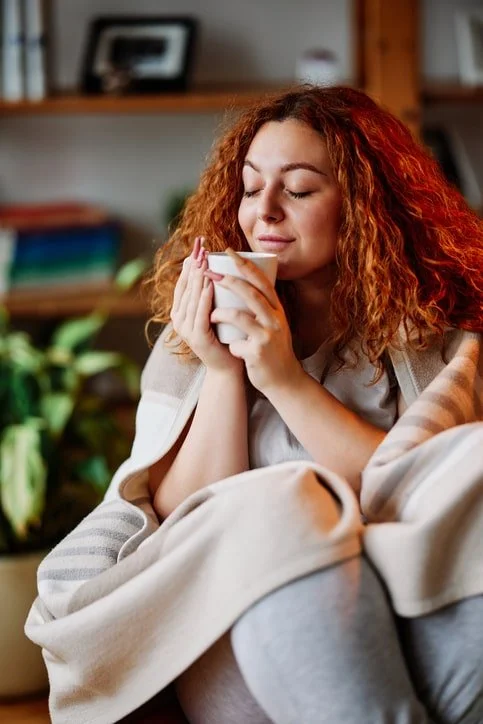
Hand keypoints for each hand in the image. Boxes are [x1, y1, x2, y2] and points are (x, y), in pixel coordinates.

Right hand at [170, 238, 242, 373]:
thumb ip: (211, 293)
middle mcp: (179, 319)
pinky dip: (204, 298)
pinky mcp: (197, 337)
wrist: (229, 367)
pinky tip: (210, 284)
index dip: (191, 261)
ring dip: (199, 277)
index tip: (199, 243)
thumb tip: (216, 267)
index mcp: (181, 311)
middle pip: (186, 286)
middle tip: (201, 245)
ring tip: (205, 259)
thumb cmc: (226, 336)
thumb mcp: (216, 310)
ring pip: (192, 298)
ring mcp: (186, 329)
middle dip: (194, 264)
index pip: (184, 281)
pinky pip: (200, 313)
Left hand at [208, 248, 301, 392]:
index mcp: (276, 309)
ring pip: (240, 317)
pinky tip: (233, 350)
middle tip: (209, 272)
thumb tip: (238, 283)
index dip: (244, 264)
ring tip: (211, 316)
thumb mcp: (272, 323)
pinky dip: (232, 347)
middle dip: (228, 280)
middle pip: (251, 293)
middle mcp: (275, 319)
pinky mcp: (258, 354)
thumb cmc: (271, 349)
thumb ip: (260, 306)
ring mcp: (267, 336)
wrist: (284, 380)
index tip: (227, 251)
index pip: (261, 281)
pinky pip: (237, 345)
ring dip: (221, 314)